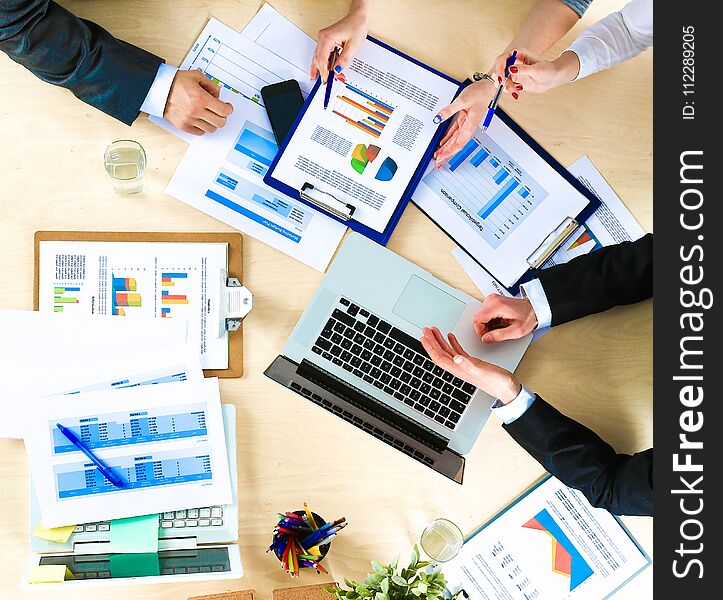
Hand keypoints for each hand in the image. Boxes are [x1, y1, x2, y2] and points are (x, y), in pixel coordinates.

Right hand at [163, 70, 233, 134]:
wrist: (158, 89)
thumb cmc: (175, 82)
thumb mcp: (196, 76)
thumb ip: (211, 85)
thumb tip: (218, 95)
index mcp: (201, 98)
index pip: (224, 111)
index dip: (229, 109)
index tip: (227, 106)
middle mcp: (196, 111)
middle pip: (220, 122)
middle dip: (223, 116)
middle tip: (220, 111)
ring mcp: (189, 120)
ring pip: (211, 129)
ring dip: (213, 122)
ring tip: (208, 114)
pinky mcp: (183, 126)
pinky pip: (201, 132)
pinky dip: (203, 127)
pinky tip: (200, 119)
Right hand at [310, 2, 370, 80]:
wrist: (358, 17)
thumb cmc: (356, 26)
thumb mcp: (352, 47)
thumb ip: (344, 60)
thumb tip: (337, 70)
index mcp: (327, 38)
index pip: (322, 59)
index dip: (324, 72)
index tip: (326, 80)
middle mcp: (322, 37)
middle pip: (318, 58)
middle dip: (321, 71)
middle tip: (324, 82)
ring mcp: (323, 38)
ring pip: (318, 56)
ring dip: (319, 67)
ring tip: (316, 77)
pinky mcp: (326, 39)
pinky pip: (322, 52)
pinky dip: (322, 61)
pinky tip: (321, 69)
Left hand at [420, 327, 520, 403]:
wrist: (508, 389)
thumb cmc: (498, 383)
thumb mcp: (483, 371)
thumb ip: (469, 365)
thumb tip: (456, 357)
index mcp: (459, 369)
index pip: (439, 357)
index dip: (430, 347)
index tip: (423, 337)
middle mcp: (459, 368)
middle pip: (440, 353)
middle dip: (432, 341)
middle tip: (426, 330)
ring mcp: (465, 366)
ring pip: (448, 351)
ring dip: (440, 341)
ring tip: (434, 331)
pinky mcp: (472, 363)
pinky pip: (458, 351)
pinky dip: (452, 343)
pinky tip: (450, 337)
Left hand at [432, 49, 520, 165]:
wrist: (488, 87)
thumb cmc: (479, 93)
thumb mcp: (462, 101)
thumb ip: (448, 110)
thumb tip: (437, 118)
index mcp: (470, 125)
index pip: (458, 143)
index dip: (449, 152)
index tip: (441, 157)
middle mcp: (468, 127)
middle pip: (456, 144)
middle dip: (446, 154)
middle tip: (437, 161)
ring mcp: (466, 124)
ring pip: (455, 140)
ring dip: (446, 148)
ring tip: (438, 155)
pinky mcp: (464, 120)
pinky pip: (454, 133)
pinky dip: (448, 139)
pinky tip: (443, 144)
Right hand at [473, 294, 537, 342]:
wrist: (534, 308)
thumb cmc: (527, 317)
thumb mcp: (516, 331)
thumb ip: (498, 336)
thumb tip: (485, 338)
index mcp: (496, 305)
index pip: (477, 319)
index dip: (480, 331)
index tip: (487, 336)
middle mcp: (492, 300)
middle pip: (477, 317)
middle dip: (483, 328)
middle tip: (494, 333)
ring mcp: (492, 299)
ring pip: (479, 315)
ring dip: (486, 324)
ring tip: (498, 327)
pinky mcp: (492, 301)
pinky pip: (484, 313)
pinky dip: (488, 320)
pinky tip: (498, 323)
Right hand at [505, 48, 579, 93]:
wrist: (552, 79)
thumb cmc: (548, 71)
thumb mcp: (537, 70)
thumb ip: (523, 69)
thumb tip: (510, 69)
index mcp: (518, 53)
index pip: (501, 59)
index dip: (499, 69)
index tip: (502, 79)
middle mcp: (513, 61)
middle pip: (499, 70)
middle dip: (502, 81)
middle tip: (510, 88)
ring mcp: (512, 71)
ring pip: (500, 80)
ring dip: (506, 87)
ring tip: (516, 91)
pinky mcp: (513, 80)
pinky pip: (505, 86)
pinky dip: (509, 90)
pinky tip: (518, 91)